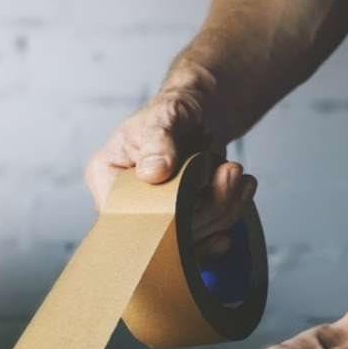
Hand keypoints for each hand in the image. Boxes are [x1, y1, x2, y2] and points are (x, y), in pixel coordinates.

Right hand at [83, 90, 255, 259]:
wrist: (200, 114)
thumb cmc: (174, 110)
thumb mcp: (164, 116)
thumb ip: (157, 142)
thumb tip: (151, 173)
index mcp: (106, 180)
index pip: (124, 214)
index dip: (161, 212)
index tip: (196, 186)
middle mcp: (126, 206)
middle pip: (162, 231)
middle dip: (204, 207)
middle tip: (230, 170)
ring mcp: (155, 218)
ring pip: (190, 236)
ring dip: (223, 207)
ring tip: (236, 171)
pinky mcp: (180, 224)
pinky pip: (204, 238)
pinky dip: (228, 215)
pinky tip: (240, 193)